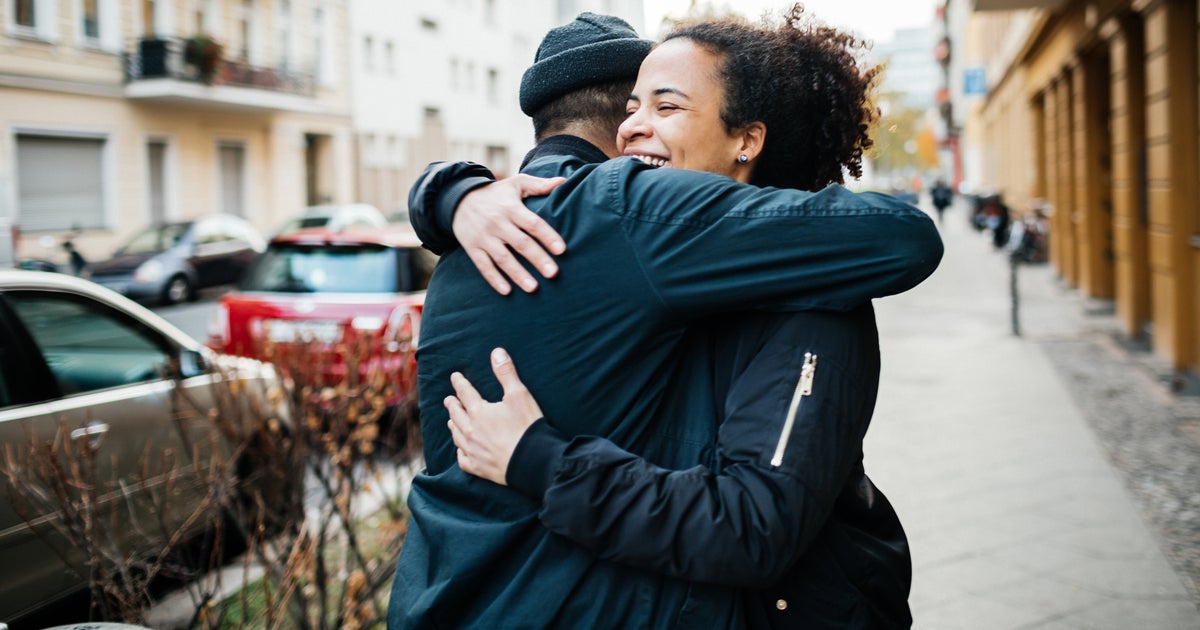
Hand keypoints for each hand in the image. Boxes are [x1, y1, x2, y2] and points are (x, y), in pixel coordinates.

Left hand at [446, 348, 543, 484]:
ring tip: (451, 421)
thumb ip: (506, 373)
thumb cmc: (526, 427)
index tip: (455, 377)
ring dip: (453, 425)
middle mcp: (470, 430)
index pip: (465, 392)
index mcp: (479, 411)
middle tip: (448, 399)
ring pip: (456, 435)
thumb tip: (496, 352)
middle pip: (456, 414)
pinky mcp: (477, 467)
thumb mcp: (519, 395)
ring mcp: (472, 450)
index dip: (459, 383)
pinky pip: (462, 458)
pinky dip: (459, 451)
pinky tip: (461, 449)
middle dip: (452, 404)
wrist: (531, 461)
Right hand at [452, 175, 567, 294]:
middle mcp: (497, 223)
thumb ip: (539, 184)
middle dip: (537, 259)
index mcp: (511, 208)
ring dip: (518, 274)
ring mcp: (484, 237)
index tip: (562, 250)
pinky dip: (494, 279)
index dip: (547, 236)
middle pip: (520, 243)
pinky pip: (483, 266)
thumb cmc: (496, 193)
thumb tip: (564, 181)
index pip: (533, 223)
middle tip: (553, 273)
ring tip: (534, 288)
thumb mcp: (516, 184)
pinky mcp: (472, 248)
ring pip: (503, 258)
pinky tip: (507, 291)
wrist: (458, 199)